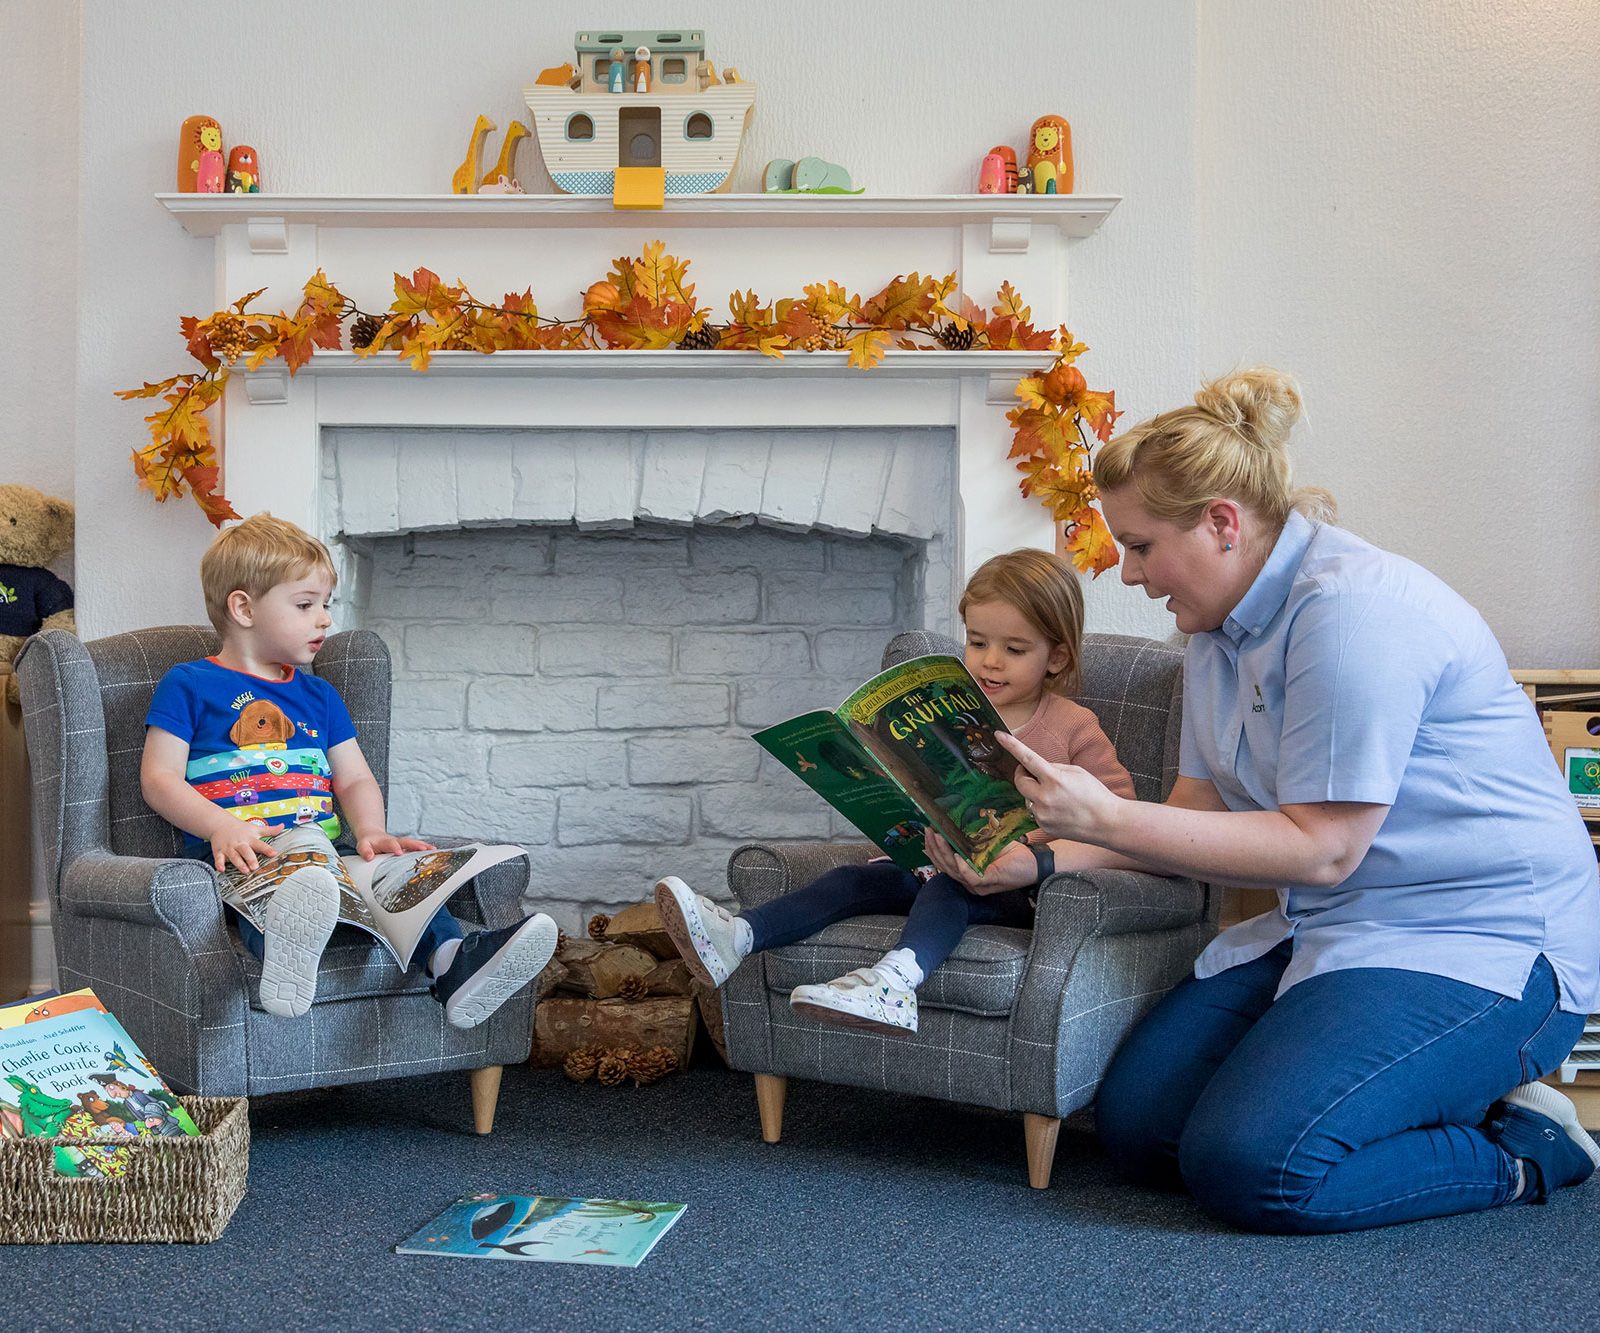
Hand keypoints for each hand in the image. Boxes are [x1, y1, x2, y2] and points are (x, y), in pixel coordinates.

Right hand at [209, 820, 275, 874]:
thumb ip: (270, 830)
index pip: (260, 844)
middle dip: (250, 859)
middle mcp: (240, 843)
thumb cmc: (240, 828)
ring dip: (239, 864)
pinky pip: (218, 858)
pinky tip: (221, 870)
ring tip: (245, 870)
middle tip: (255, 867)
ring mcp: (229, 848)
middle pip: (246, 851)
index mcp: (250, 839)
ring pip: (234, 856)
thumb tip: (283, 826)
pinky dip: (219, 864)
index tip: (274, 853)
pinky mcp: (219, 851)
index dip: (267, 849)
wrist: (220, 824)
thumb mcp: (255, 828)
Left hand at [355, 833, 435, 860]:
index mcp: (384, 841)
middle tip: (423, 848)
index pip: (389, 844)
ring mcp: (402, 843)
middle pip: (406, 841)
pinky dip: (425, 848)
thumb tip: (369, 857)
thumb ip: (365, 851)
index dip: (394, 847)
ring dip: (422, 846)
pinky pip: (416, 846)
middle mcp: (395, 840)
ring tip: (432, 850)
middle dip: (414, 845)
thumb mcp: (362, 846)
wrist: (372, 834)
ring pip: (413, 843)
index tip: (399, 851)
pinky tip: (434, 851)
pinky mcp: (406, 845)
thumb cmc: (368, 843)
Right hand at [922, 830, 1039, 894]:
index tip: (927, 832)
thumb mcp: (989, 843)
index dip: (933, 849)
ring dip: (943, 853)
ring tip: (937, 836)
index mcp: (968, 873)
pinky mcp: (989, 882)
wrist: (1035, 863)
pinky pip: (970, 877)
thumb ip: (973, 838)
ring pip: (953, 871)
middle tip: (928, 830)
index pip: (944, 863)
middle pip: (945, 866)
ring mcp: (978, 885)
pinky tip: (956, 855)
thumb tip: (957, 820)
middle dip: (934, 848)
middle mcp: (969, 881)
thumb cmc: (1013, 854)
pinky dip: (962, 866)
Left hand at [996, 731, 1123, 842]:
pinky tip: (1059, 810)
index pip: (1027, 758)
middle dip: (1024, 775)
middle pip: (1020, 781)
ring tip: (1058, 797)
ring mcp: (1042, 814)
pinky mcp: (1043, 826)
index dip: (1011, 745)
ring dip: (1035, 793)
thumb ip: (1054, 768)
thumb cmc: (1095, 794)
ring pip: (1028, 798)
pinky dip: (1042, 807)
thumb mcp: (1076, 772)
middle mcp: (1044, 797)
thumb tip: (1036, 769)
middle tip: (1034, 773)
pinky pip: (1035, 812)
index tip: (999, 735)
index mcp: (1054, 779)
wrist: (1107, 823)